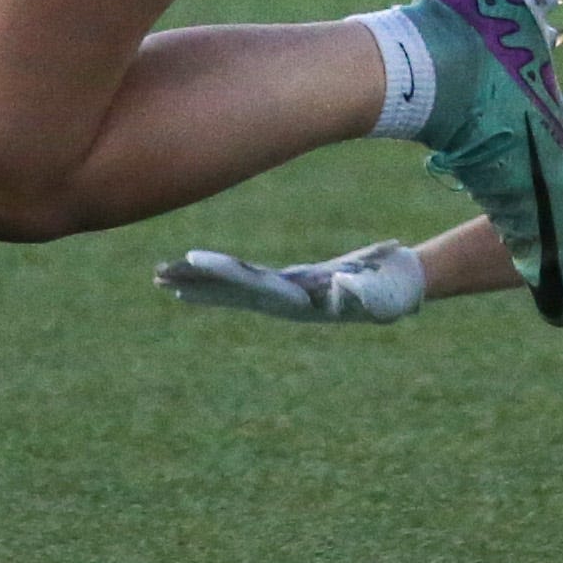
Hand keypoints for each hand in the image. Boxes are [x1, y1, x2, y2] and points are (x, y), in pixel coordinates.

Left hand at [157, 241, 425, 323]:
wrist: (406, 288)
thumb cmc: (397, 290)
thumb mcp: (385, 293)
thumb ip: (363, 292)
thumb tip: (338, 288)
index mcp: (303, 299)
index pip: (255, 284)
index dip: (222, 273)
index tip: (193, 261)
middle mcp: (287, 300)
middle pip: (233, 291)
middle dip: (196, 282)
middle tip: (156, 275)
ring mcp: (287, 294)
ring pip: (233, 288)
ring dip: (197, 283)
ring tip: (159, 277)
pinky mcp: (291, 284)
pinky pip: (245, 282)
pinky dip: (218, 277)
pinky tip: (195, 275)